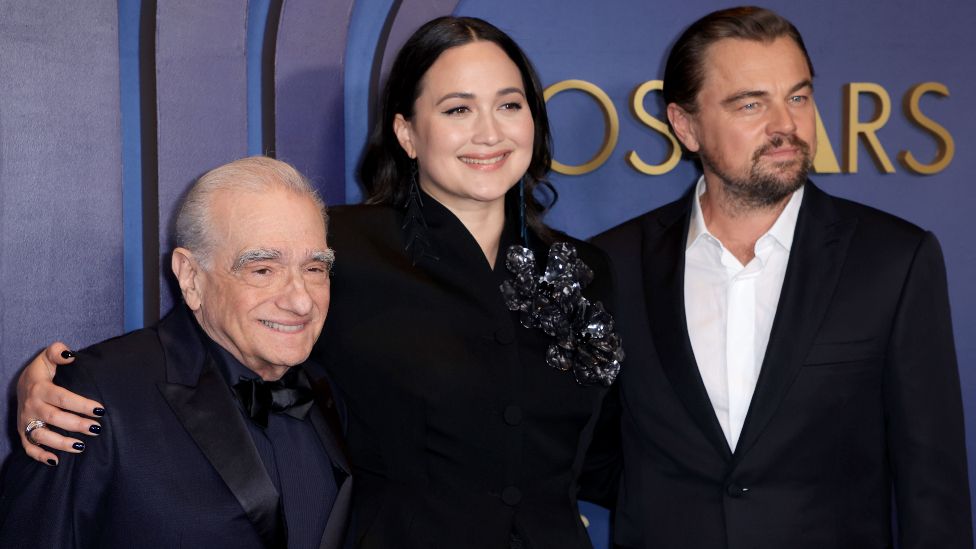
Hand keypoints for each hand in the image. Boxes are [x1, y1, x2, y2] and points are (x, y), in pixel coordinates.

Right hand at [17, 342, 104, 464]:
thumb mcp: (46, 358)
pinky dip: (40, 456)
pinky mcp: (23, 432)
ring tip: (82, 446)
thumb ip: (57, 352)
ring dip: (61, 443)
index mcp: (39, 388)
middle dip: (76, 425)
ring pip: (41, 436)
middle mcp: (31, 406)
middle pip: (55, 418)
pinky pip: (29, 447)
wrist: (21, 385)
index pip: (62, 397)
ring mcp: (26, 421)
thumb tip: (70, 354)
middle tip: (97, 429)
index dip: (81, 404)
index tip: (100, 409)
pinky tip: (56, 461)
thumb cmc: (41, 372)